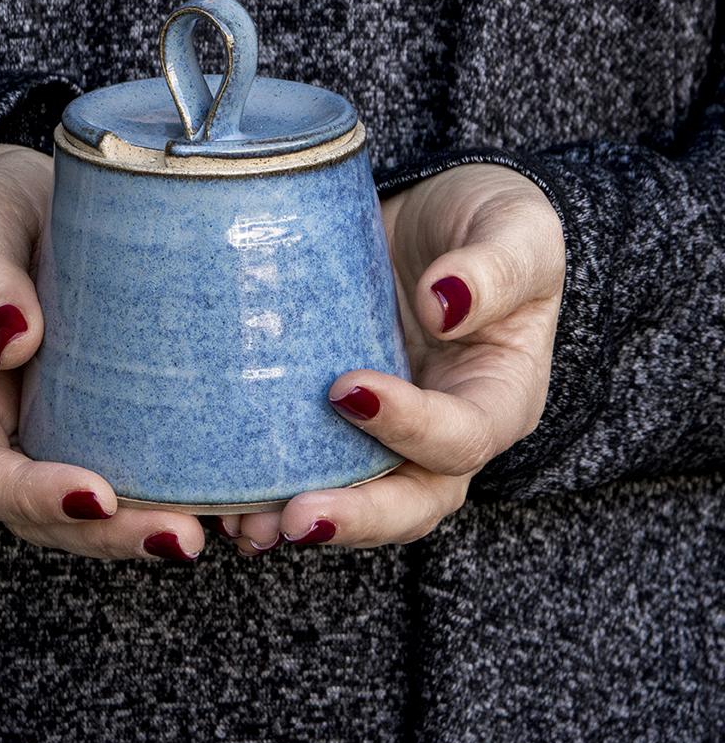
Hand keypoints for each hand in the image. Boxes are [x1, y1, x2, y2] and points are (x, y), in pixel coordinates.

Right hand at [0, 145, 204, 560]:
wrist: (39, 204)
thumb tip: (11, 340)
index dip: (28, 499)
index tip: (96, 497)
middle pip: (42, 516)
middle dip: (112, 536)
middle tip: (182, 535)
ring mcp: (54, 432)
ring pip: (96, 510)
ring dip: (153, 527)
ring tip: (227, 527)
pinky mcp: (106, 420)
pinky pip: (137, 469)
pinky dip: (184, 491)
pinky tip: (240, 496)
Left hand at [226, 164, 565, 553]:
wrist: (428, 218)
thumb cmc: (485, 222)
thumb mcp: (516, 229)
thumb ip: (496, 267)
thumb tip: (443, 303)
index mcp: (499, 396)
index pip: (464, 434)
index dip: (411, 426)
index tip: (346, 390)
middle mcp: (444, 430)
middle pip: (413, 500)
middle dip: (357, 517)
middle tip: (296, 517)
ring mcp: (387, 431)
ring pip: (357, 500)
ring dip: (304, 519)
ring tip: (247, 524)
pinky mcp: (335, 418)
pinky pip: (312, 466)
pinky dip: (273, 488)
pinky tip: (226, 498)